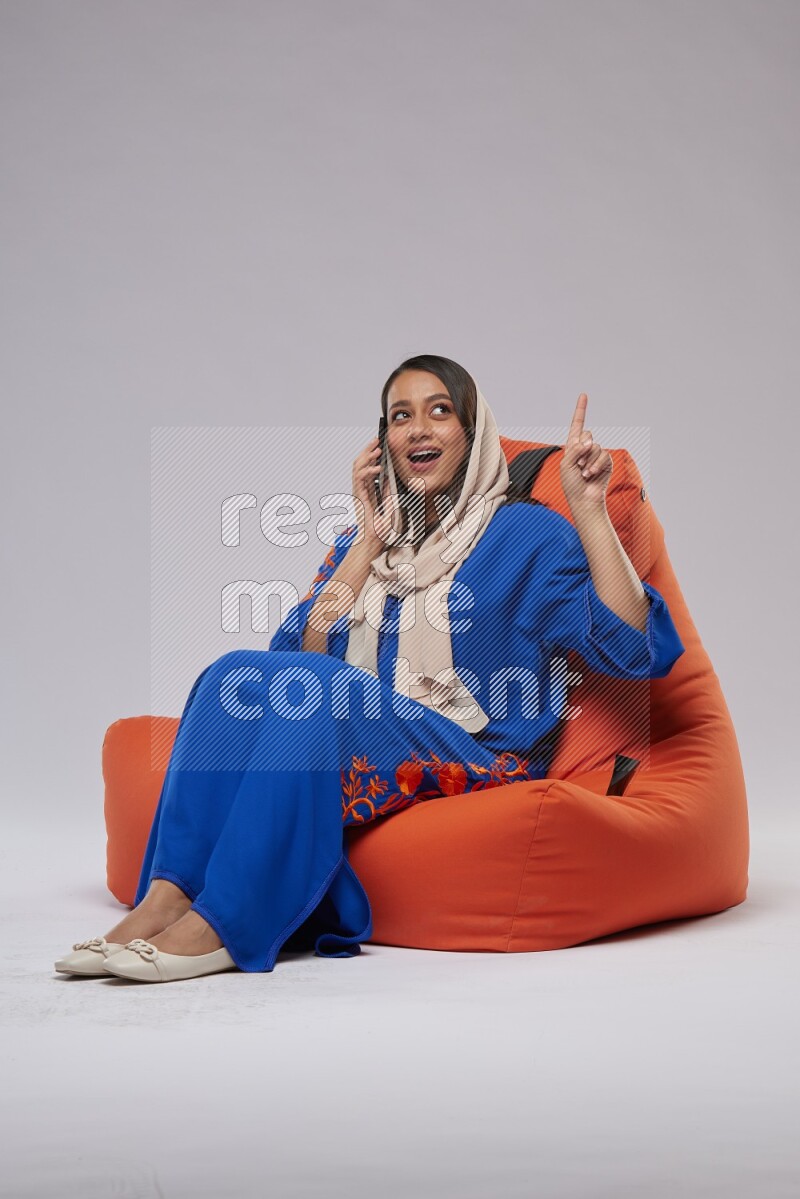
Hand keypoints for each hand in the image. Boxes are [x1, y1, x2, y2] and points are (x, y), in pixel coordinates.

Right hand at [351, 436, 398, 552]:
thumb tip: (392, 478)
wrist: (374, 542)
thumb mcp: (390, 505)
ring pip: (357, 468)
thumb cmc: (380, 529)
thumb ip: (389, 492)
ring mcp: (358, 493)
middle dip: (367, 450)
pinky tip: (377, 467)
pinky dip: (368, 471)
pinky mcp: (358, 498)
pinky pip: (360, 480)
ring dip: (366, 456)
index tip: (378, 444)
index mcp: (367, 491)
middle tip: (376, 440)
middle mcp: (361, 490)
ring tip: (376, 449)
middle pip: (360, 464)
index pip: (367, 467)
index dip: (371, 454)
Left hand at [559, 393, 612, 514]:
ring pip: (595, 446)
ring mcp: (596, 455)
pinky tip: (591, 474)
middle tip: (578, 464)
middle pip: (587, 434)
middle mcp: (585, 448)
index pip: (577, 425)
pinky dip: (596, 465)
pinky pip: (604, 455)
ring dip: (588, 461)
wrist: (583, 499)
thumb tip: (588, 441)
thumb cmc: (571, 485)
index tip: (584, 395)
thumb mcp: (566, 465)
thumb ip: (575, 449)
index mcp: (573, 447)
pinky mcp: (606, 462)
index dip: (581, 410)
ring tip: (583, 473)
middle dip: (582, 449)